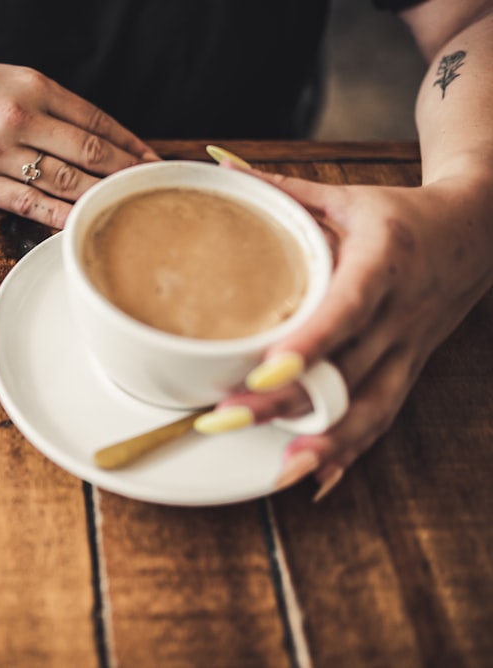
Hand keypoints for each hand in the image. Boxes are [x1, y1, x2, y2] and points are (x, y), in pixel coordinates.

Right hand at [0, 53, 157, 227]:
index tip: (152, 163)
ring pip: (62, 180)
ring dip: (97, 198)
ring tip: (121, 212)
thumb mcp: (3, 80)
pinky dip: (57, 216)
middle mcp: (18, 116)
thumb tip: (91, 136)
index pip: (95, 121)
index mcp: (32, 86)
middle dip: (124, 175)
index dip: (129, 145)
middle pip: (87, 152)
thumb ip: (46, 104)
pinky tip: (78, 225)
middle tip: (148, 194)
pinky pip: (27, 203)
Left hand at [199, 167, 492, 497]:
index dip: (311, 341)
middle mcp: (399, 313)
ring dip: (324, 441)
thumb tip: (221, 168)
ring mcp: (409, 348)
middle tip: (228, 418)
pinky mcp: (410, 369)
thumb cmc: (403, 216)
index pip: (347, 307)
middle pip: (345, 369)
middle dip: (288, 400)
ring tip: (276, 468)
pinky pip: (383, 417)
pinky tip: (318, 479)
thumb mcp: (348, 197)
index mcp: (383, 262)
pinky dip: (352, 451)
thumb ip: (284, 190)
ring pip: (369, 406)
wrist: (481, 230)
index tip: (268, 368)